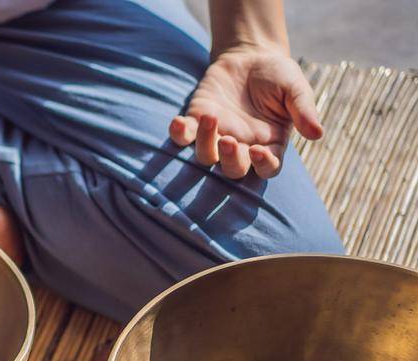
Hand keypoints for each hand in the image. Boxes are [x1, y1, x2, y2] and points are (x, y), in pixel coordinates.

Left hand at [169, 44, 323, 178]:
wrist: (250, 55)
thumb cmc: (278, 75)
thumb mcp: (296, 89)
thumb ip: (304, 111)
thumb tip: (317, 134)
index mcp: (271, 143)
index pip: (268, 168)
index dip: (262, 165)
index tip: (258, 150)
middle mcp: (242, 145)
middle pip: (233, 169)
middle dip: (229, 160)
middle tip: (229, 140)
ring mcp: (217, 135)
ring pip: (205, 156)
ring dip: (204, 143)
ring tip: (211, 118)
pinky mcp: (196, 119)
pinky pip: (182, 136)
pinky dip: (177, 133)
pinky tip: (177, 121)